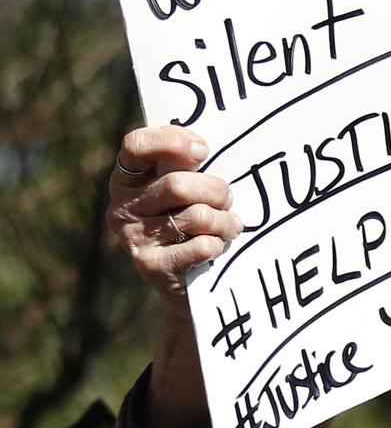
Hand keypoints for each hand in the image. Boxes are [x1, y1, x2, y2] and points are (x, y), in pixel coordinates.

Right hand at [107, 125, 243, 427]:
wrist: (188, 285)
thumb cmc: (193, 220)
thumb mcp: (187, 187)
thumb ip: (187, 163)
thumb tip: (203, 146)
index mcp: (127, 179)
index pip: (135, 145)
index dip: (171, 142)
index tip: (203, 150)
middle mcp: (122, 207)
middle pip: (176, 184)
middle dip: (215, 190)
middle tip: (228, 198)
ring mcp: (132, 238)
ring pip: (196, 216)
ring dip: (224, 220)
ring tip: (231, 224)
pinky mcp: (150, 266)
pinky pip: (200, 245)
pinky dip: (218, 244)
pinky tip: (218, 245)